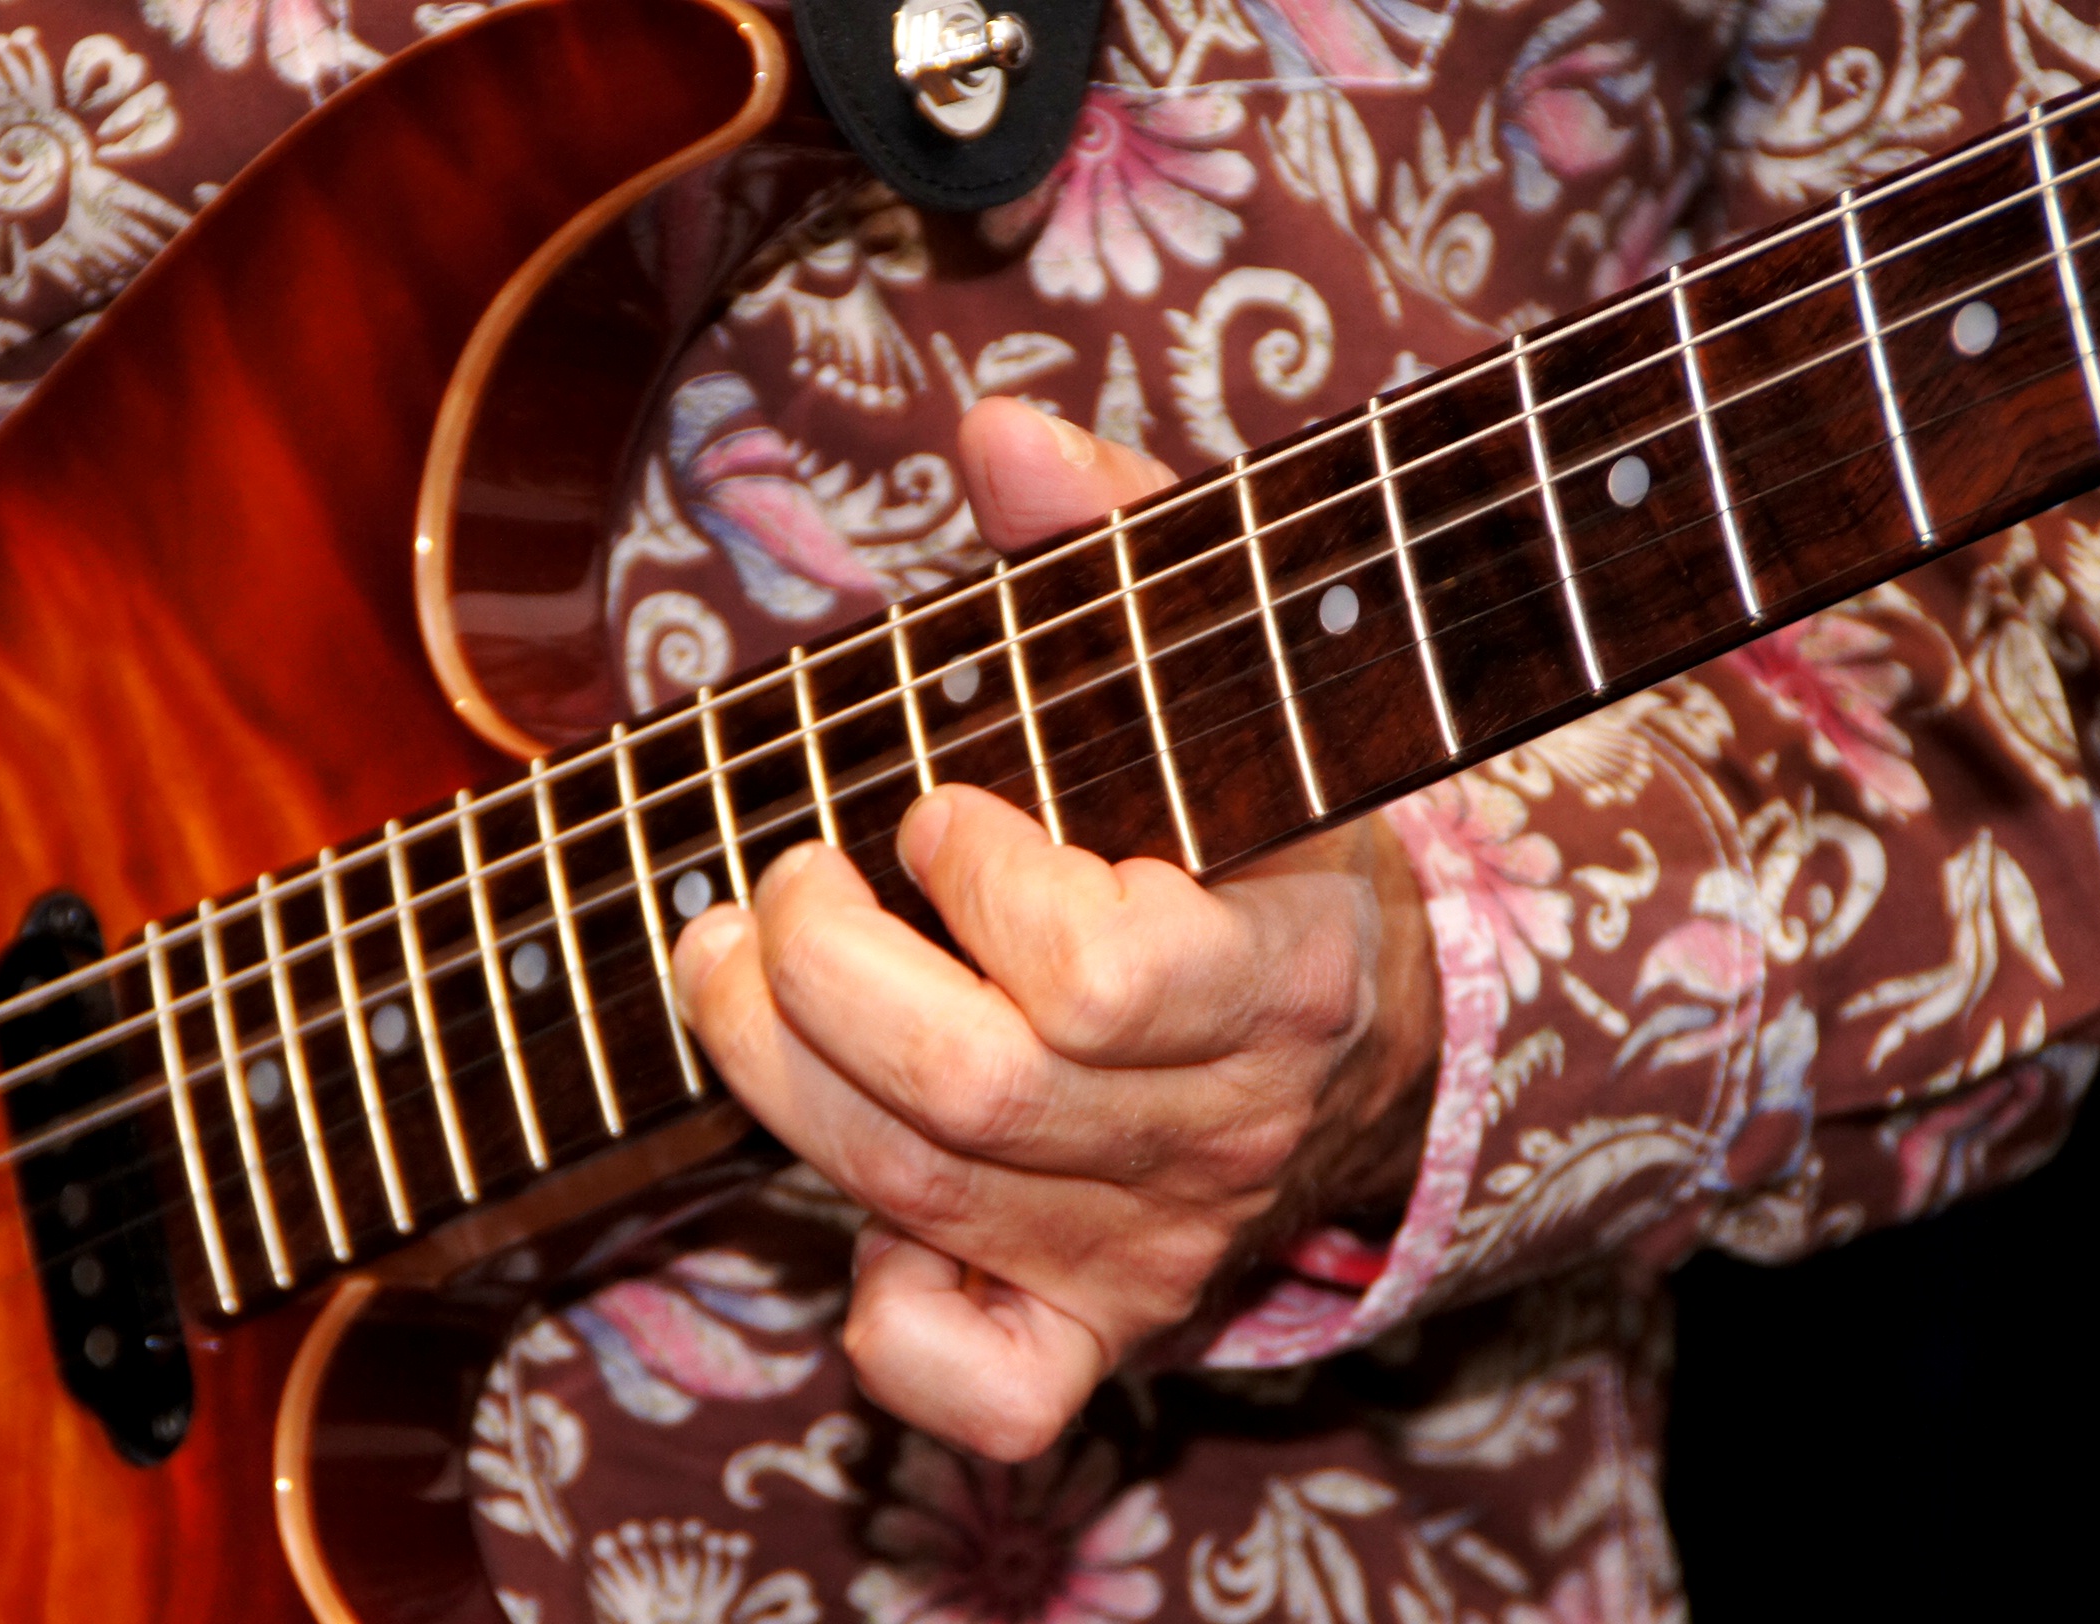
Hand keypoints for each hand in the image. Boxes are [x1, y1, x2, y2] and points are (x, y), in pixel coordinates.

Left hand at [672, 399, 1440, 1460]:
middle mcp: (1222, 1139)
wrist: (1368, 1042)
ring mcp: (1154, 1257)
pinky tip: (855, 1204)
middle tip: (769, 884)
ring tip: (731, 962)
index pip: (1107, 975)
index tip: (938, 812)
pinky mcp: (1095, 1340)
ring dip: (771, 1072)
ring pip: (918, 1201)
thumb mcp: (1229, 678)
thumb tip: (995, 430)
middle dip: (812, 971)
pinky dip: (877, 1315)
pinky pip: (970, 1388)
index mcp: (1287, 975)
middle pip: (969, 1096)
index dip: (983, 884)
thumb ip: (1123, 544)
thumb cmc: (1262, 840)